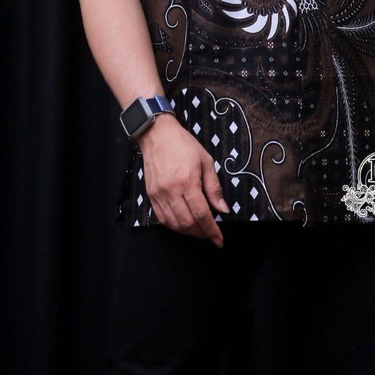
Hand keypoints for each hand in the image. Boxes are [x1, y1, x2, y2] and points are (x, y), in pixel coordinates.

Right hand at [136, 114, 229, 245]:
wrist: (158, 135)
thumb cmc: (184, 145)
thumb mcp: (206, 161)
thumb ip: (214, 187)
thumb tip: (223, 209)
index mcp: (188, 181)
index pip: (201, 214)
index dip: (211, 230)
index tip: (219, 240)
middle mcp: (171, 191)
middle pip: (187, 222)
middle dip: (201, 233)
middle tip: (210, 235)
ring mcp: (159, 194)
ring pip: (174, 224)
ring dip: (188, 232)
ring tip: (199, 231)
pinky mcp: (151, 195)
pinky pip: (162, 219)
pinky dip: (174, 226)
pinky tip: (183, 224)